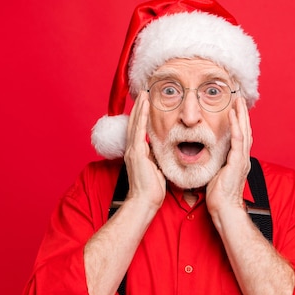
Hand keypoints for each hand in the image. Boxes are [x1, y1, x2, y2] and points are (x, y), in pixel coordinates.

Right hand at [123, 91, 165, 209]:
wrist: (145, 201)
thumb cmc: (152, 190)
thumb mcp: (156, 169)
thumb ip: (156, 158)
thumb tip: (162, 151)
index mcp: (138, 153)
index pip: (139, 129)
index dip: (142, 116)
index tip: (146, 104)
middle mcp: (133, 149)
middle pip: (135, 123)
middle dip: (139, 107)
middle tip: (143, 92)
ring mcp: (133, 150)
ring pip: (135, 123)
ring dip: (139, 107)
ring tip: (143, 94)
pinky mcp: (136, 153)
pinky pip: (138, 130)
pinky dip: (141, 116)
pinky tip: (144, 106)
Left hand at [206, 96, 252, 214]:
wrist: (224, 208)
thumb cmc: (219, 194)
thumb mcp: (216, 173)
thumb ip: (215, 161)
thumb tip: (204, 153)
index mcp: (238, 159)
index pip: (240, 135)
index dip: (238, 121)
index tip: (234, 107)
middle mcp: (243, 157)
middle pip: (246, 129)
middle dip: (243, 113)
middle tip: (240, 97)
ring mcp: (242, 159)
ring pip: (244, 131)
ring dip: (241, 114)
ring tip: (238, 100)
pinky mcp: (238, 162)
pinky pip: (238, 140)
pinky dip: (236, 125)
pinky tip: (233, 114)